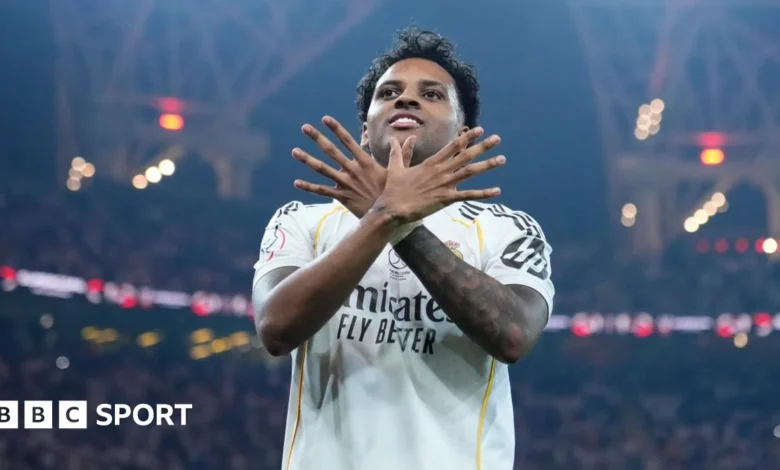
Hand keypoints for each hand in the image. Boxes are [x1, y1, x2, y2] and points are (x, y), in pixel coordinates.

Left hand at [291, 116, 415, 217]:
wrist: (388, 216)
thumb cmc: (394, 194)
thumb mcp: (399, 172)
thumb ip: (402, 154)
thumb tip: (410, 139)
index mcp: (365, 162)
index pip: (348, 141)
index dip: (336, 129)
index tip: (325, 118)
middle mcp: (353, 170)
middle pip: (331, 151)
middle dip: (317, 138)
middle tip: (304, 127)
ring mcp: (345, 183)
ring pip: (322, 169)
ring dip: (307, 160)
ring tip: (294, 151)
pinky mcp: (341, 197)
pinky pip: (322, 191)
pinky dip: (309, 187)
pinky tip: (296, 182)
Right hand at [373, 127, 504, 223]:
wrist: (393, 208)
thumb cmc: (394, 189)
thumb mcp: (395, 167)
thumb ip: (398, 152)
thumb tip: (393, 139)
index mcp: (431, 162)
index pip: (453, 146)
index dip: (467, 137)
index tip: (479, 130)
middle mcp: (441, 171)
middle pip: (466, 155)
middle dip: (483, 146)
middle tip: (497, 139)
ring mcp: (445, 184)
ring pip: (470, 172)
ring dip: (487, 165)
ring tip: (502, 159)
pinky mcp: (447, 199)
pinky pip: (469, 195)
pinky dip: (483, 193)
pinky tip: (497, 191)